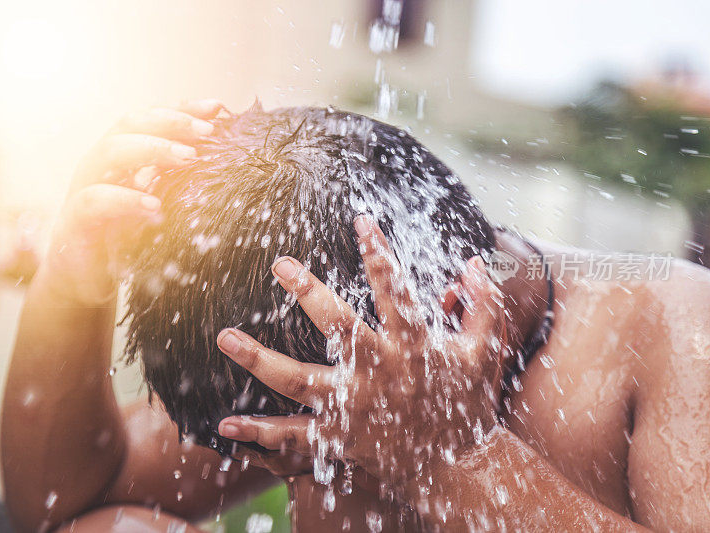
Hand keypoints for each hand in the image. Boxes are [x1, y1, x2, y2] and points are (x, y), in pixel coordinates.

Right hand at [38, 100, 222, 305]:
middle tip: (208, 132)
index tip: (217, 108)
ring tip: (189, 157)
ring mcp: (83, 188)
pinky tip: (155, 206)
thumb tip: (221, 157)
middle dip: (172, 122)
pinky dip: (126, 199)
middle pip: (130, 124)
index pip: (150, 119)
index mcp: (119, 154)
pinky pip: (95, 201)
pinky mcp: (75, 221)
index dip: (182, 109)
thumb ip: (177, 181)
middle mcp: (99, 164)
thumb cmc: (125, 237)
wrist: (84, 279)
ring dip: (153, 149)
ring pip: (110, 152)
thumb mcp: (157, 203)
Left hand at [214, 216, 505, 486]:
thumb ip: (483, 304)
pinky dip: (259, 434)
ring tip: (224, 338)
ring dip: (259, 360)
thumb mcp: (485, 350)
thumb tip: (474, 262)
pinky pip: (294, 437)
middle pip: (340, 328)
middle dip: (309, 293)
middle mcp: (381, 373)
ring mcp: (356, 408)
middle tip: (280, 264)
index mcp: (415, 346)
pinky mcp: (340, 439)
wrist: (460, 470)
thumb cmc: (471, 403)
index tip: (360, 221)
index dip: (380, 253)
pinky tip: (225, 424)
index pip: (397, 290)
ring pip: (300, 380)